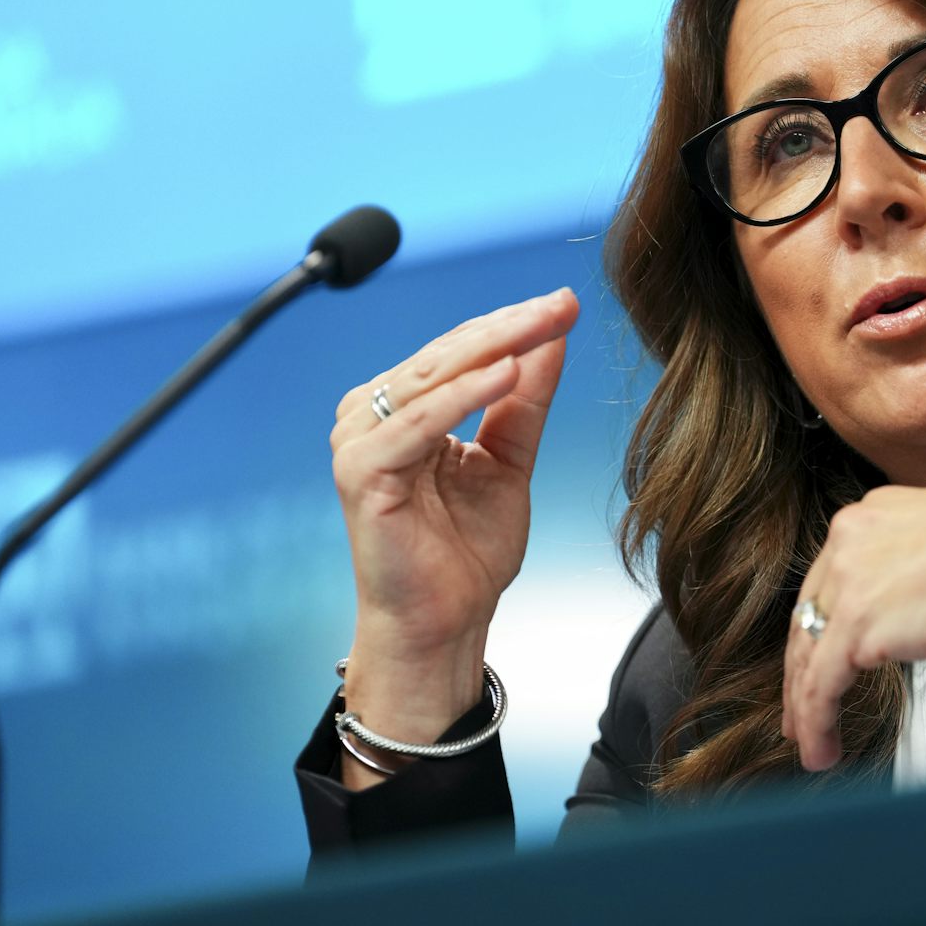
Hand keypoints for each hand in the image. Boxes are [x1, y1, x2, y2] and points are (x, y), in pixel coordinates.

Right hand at [330, 286, 578, 655]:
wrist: (446, 622)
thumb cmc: (467, 551)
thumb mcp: (510, 460)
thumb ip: (525, 400)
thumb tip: (551, 337)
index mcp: (402, 409)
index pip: (460, 351)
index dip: (514, 324)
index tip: (566, 303)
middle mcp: (372, 416)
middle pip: (447, 355)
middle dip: (510, 326)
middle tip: (560, 303)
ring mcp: (359, 441)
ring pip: (433, 378)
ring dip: (492, 348)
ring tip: (541, 326)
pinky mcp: (361, 471)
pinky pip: (419, 422)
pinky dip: (462, 396)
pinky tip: (505, 373)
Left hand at [780, 485, 925, 770]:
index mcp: (880, 512)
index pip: (838, 573)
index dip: (828, 618)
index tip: (827, 646)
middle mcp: (853, 539)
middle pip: (813, 612)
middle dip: (805, 663)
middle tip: (803, 700)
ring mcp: (849, 581)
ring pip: (810, 653)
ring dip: (805, 704)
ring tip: (809, 740)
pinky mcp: (853, 627)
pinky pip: (821, 686)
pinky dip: (817, 723)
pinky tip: (822, 749)